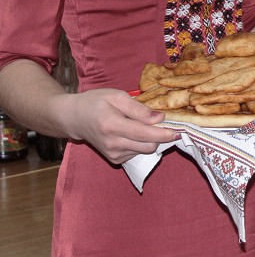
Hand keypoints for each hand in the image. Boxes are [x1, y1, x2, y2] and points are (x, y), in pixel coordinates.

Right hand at [55, 88, 178, 164]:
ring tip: (145, 125)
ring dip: (151, 139)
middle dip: (161, 136)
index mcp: (112, 125)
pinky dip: (141, 144)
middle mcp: (112, 144)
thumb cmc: (96, 102)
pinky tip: (134, 133)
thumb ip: (138, 108)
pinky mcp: (114, 160)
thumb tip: (159, 118)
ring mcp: (112, 154)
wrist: (74, 118)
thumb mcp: (117, 96)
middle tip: (164, 123)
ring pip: (145, 151)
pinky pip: (137, 153)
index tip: (178, 131)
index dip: (164, 133)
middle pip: (148, 146)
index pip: (144, 134)